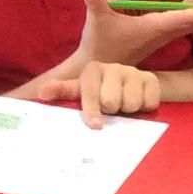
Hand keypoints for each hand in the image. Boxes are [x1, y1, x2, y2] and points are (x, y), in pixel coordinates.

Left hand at [38, 59, 163, 128]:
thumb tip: (41, 92)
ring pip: (130, 104)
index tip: (95, 125)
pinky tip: (140, 103)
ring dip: (129, 112)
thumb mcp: (81, 92)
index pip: (88, 91)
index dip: (91, 109)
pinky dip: (145, 109)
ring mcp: (132, 72)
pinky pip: (148, 103)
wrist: (136, 86)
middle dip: (112, 111)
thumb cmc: (103, 94)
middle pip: (111, 102)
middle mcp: (112, 68)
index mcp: (92, 71)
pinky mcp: (151, 79)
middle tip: (112, 109)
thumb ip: (63, 92)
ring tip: (125, 105)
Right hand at [72, 0, 192, 67]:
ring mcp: (160, 35)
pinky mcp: (155, 35)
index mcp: (154, 28)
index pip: (183, 19)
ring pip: (187, 23)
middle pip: (192, 22)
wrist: (98, 70)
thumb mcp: (96, 23)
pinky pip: (178, 23)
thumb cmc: (98, 44)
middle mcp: (161, 32)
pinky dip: (189, 14)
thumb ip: (94, 5)